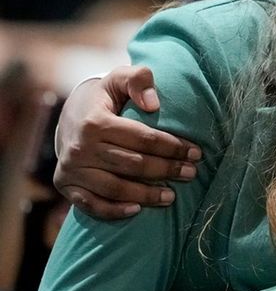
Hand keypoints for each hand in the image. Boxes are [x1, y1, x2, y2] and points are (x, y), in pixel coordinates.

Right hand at [54, 66, 200, 218]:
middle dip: (167, 170)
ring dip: (146, 195)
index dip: (173, 147)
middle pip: (133, 165)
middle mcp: (80, 148)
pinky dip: (114, 210)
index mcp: (95, 122)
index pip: (143, 139)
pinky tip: (137, 210)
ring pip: (115, 188)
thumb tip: (154, 104)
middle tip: (191, 173)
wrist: (69, 116)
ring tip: (172, 196)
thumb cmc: (105, 98)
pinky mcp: (65, 185)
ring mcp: (71, 169)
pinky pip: (91, 204)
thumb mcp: (119, 79)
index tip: (196, 152)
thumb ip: (139, 80)